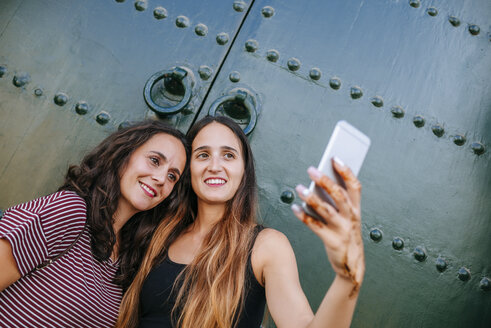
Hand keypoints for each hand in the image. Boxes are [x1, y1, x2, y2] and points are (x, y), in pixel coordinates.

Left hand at [291, 158, 364, 295]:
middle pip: (339, 196)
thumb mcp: (347, 216)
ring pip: (326, 210)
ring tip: (299, 187)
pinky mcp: (332, 241)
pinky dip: (304, 216)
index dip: (346, 171)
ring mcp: (342, 230)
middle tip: (311, 169)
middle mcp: (352, 217)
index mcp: (356, 208)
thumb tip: (319, 179)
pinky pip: (315, 226)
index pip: (354, 186)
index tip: (334, 158)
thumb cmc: (345, 232)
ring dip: (311, 198)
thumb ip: (336, 200)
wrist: (352, 264)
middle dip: (325, 181)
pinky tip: (294, 207)